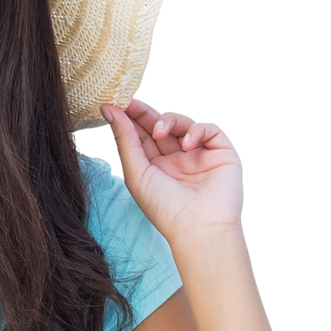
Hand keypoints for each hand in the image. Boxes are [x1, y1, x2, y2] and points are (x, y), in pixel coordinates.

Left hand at [102, 98, 245, 240]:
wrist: (200, 228)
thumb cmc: (164, 208)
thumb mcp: (136, 173)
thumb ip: (125, 140)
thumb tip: (109, 110)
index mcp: (154, 165)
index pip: (140, 135)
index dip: (129, 118)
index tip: (113, 104)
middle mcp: (176, 158)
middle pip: (159, 124)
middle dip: (145, 112)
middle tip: (131, 102)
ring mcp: (199, 154)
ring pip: (183, 122)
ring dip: (169, 120)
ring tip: (160, 132)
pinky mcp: (221, 152)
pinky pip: (209, 128)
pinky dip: (196, 130)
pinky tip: (187, 145)